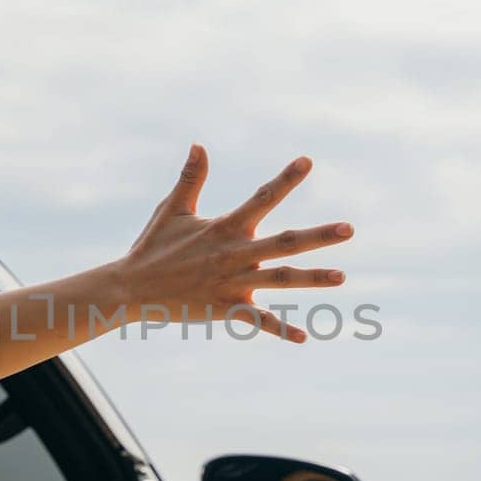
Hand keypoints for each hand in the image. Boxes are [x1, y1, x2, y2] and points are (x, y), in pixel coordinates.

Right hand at [118, 144, 352, 341]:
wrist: (131, 289)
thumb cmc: (153, 247)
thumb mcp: (172, 209)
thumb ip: (191, 178)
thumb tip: (199, 144)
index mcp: (225, 227)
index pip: (262, 198)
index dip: (285, 179)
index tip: (308, 161)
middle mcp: (234, 253)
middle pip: (285, 242)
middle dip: (318, 236)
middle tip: (349, 229)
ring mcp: (232, 282)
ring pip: (280, 280)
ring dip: (312, 279)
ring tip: (341, 277)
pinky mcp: (224, 307)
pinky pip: (258, 319)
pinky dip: (280, 328)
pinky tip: (303, 336)